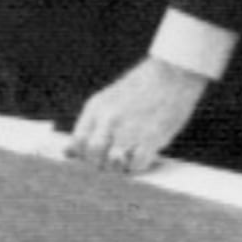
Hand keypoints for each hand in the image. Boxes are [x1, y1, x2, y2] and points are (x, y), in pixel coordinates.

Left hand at [64, 56, 208, 176]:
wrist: (173, 73)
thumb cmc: (142, 88)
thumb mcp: (109, 99)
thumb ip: (90, 125)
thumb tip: (68, 152)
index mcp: (96, 108)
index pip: (77, 142)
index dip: (83, 156)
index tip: (92, 159)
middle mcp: (109, 119)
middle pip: (93, 156)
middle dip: (101, 164)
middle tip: (112, 162)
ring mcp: (130, 129)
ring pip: (112, 163)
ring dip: (119, 167)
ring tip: (127, 160)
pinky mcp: (151, 137)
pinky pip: (136, 164)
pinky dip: (138, 166)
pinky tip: (143, 157)